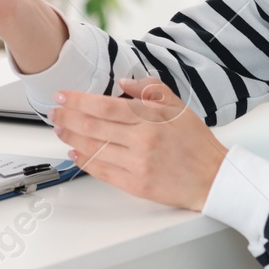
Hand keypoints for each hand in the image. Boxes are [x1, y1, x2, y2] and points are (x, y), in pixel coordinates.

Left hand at [50, 78, 228, 210]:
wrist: (214, 178)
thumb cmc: (196, 143)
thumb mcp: (179, 107)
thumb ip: (151, 90)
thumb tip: (125, 82)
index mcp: (150, 119)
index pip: (104, 106)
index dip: (78, 100)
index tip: (62, 96)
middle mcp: (141, 141)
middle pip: (92, 127)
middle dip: (67, 118)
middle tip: (54, 112)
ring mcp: (138, 165)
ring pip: (93, 149)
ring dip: (71, 138)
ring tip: (60, 130)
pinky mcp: (136, 186)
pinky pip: (103, 172)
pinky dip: (85, 161)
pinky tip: (75, 153)